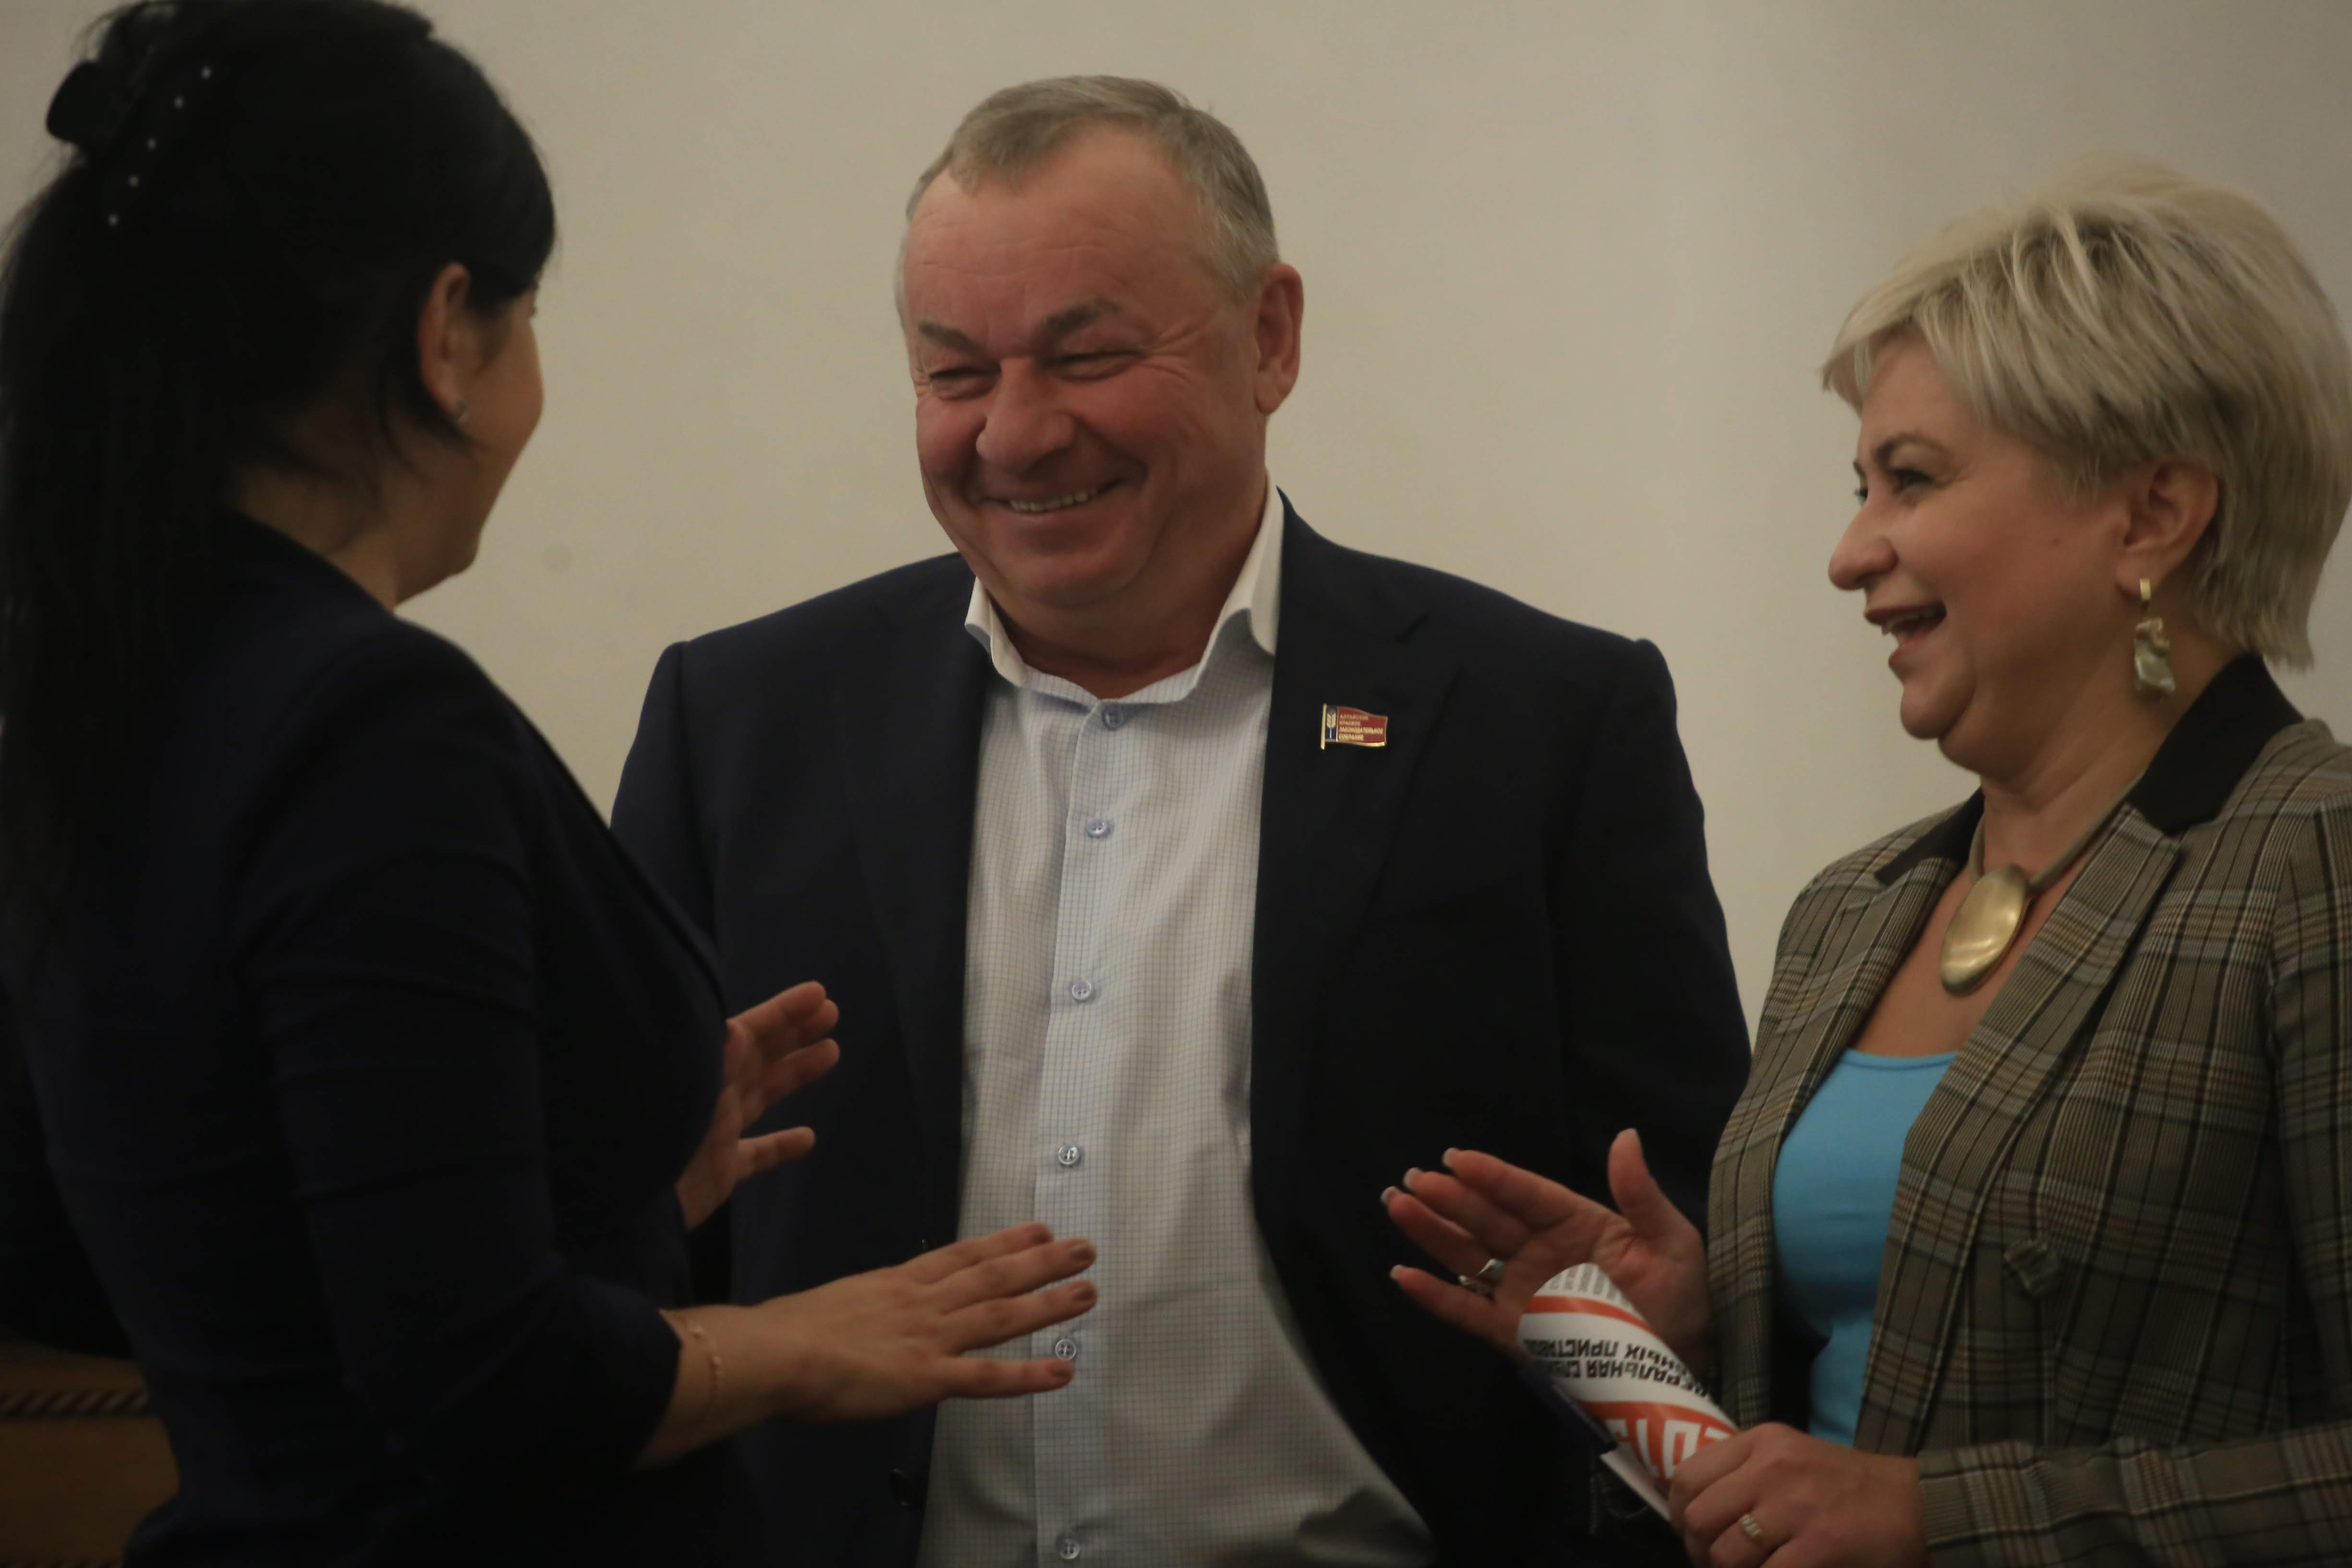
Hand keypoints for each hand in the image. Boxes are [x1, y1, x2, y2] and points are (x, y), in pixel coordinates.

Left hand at [675, 981, 840, 1230]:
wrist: (627, 1203)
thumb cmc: (656, 1132)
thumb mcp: (685, 1083)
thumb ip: (713, 1062)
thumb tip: (735, 1030)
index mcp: (705, 1067)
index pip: (750, 1030)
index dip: (783, 1012)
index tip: (819, 994)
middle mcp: (711, 1092)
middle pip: (759, 1055)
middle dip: (794, 1033)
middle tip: (832, 1013)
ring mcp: (716, 1131)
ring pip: (763, 1094)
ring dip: (795, 1074)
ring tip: (831, 1053)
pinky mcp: (721, 1171)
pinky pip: (757, 1155)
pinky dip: (781, 1146)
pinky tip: (808, 1138)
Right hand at [758, 1224, 1097, 1421]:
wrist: (775, 1352)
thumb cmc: (788, 1333)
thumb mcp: (835, 1305)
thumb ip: (863, 1312)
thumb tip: (867, 1320)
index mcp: (898, 1283)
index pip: (961, 1256)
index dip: (1003, 1242)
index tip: (1038, 1228)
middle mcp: (923, 1302)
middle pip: (993, 1276)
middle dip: (1041, 1261)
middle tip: (1084, 1248)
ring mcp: (930, 1338)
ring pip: (1001, 1316)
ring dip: (1047, 1303)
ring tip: (1088, 1291)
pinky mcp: (928, 1378)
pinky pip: (987, 1378)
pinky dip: (1028, 1375)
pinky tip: (1062, 1371)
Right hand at [1383, 1129, 1711, 1367]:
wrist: (1681, 1366)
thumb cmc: (1681, 1300)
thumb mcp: (1671, 1242)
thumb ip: (1641, 1195)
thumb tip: (1626, 1136)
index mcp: (1576, 1223)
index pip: (1527, 1195)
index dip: (1493, 1177)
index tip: (1457, 1158)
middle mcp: (1541, 1252)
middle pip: (1488, 1220)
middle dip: (1450, 1199)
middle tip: (1414, 1177)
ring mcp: (1523, 1292)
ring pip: (1468, 1257)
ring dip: (1432, 1233)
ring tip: (1397, 1204)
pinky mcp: (1513, 1333)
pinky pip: (1467, 1312)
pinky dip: (1435, 1297)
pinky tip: (1403, 1276)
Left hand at [1668, 1423, 1923, 1567]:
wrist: (1917, 1504)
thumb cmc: (1848, 1485)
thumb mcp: (1791, 1456)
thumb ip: (1745, 1471)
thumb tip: (1691, 1507)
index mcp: (1762, 1441)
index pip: (1688, 1475)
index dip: (1677, 1512)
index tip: (1686, 1531)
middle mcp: (1772, 1467)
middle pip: (1698, 1518)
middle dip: (1699, 1550)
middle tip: (1713, 1562)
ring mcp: (1795, 1507)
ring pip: (1725, 1554)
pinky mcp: (1819, 1545)